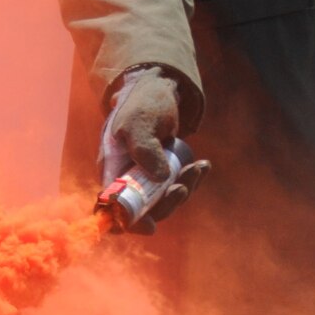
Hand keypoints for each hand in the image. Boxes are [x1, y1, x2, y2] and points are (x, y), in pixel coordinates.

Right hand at [97, 67, 210, 233]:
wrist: (157, 88)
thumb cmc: (143, 102)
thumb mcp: (140, 121)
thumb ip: (145, 149)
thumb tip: (161, 180)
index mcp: (111, 169)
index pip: (111, 208)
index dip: (125, 223)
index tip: (149, 226)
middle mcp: (126, 177)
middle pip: (143, 209)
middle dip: (167, 203)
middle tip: (183, 186)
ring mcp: (145, 176)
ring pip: (163, 199)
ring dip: (184, 188)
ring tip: (198, 167)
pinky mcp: (162, 171)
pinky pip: (176, 185)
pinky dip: (191, 179)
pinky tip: (203, 165)